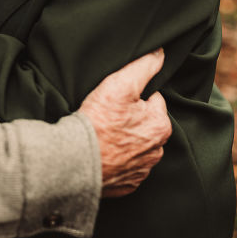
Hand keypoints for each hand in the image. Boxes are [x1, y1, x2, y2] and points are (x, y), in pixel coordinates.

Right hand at [79, 49, 171, 197]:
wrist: (75, 162)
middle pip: (144, 124)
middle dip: (130, 119)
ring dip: (123, 140)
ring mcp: (141, 171)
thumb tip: (160, 53)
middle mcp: (157, 151)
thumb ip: (144, 66)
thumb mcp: (120, 84)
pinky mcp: (126, 184)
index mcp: (161, 126)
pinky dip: (115, 160)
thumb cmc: (98, 122)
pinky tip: (101, 153)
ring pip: (135, 146)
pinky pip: (124, 167)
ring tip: (102, 135)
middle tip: (106, 117)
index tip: (116, 101)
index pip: (152, 101)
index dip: (132, 97)